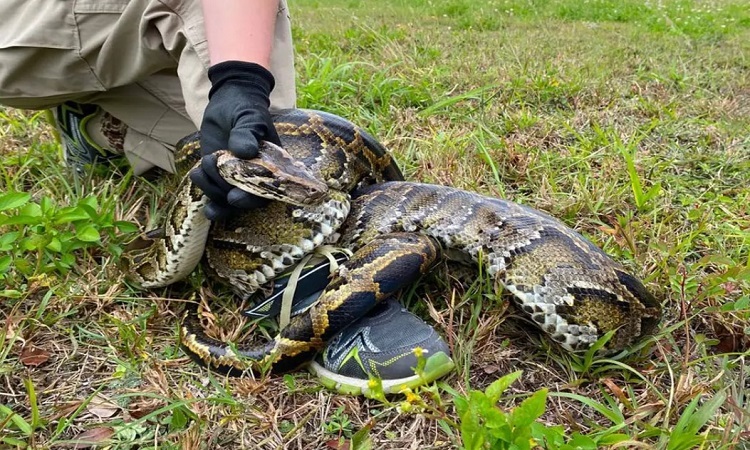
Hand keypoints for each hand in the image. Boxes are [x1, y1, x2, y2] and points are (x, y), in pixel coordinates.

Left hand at [190, 61, 280, 219]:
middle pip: (244, 201)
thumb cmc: (246, 108)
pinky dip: (203, 187)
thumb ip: (247, 133)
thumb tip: (246, 152)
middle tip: (214, 182)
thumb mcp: (249, 117)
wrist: (229, 101)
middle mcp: (255, 177)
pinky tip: (197, 174)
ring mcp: (235, 178)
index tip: (234, 198)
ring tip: (203, 164)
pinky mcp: (218, 175)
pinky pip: (211, 190)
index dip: (251, 200)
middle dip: (227, 198)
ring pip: (225, 198)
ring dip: (211, 188)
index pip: (266, 192)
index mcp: (271, 167)